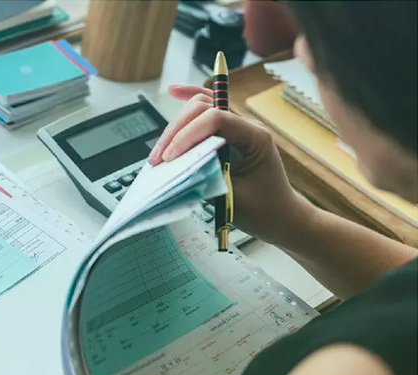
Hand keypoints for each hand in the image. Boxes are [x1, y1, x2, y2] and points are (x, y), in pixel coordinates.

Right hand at [148, 85, 316, 244]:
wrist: (281, 217)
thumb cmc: (264, 210)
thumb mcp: (234, 199)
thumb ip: (208, 179)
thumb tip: (177, 167)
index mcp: (256, 137)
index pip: (216, 119)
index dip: (188, 135)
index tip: (170, 158)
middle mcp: (246, 126)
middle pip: (204, 108)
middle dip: (177, 130)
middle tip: (159, 158)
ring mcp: (236, 129)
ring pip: (200, 108)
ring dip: (176, 126)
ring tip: (158, 153)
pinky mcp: (226, 136)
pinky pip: (206, 112)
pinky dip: (189, 102)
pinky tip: (174, 92)